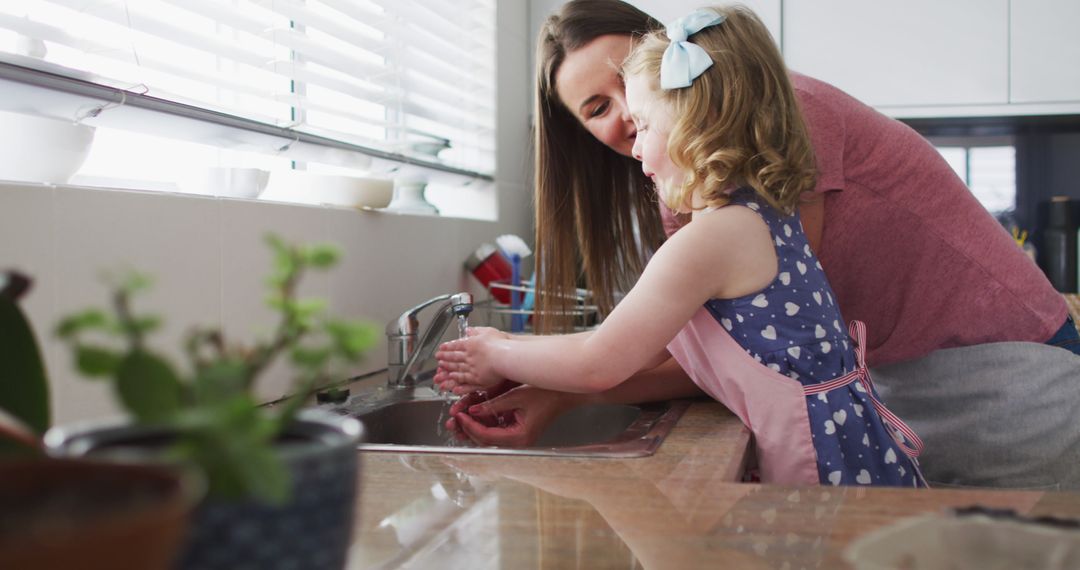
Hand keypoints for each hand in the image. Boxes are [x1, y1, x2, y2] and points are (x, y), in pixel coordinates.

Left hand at [434, 327, 506, 393]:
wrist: (506, 357)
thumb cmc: (501, 344)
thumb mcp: (488, 332)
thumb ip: (477, 331)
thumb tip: (469, 330)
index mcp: (470, 344)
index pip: (456, 345)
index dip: (448, 347)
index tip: (441, 348)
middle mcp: (468, 356)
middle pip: (453, 357)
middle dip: (444, 358)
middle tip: (438, 358)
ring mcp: (471, 368)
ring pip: (456, 369)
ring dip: (447, 369)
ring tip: (441, 370)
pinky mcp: (477, 378)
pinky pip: (464, 380)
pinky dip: (457, 380)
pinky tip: (452, 381)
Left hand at [449, 384, 572, 447]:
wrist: (564, 393)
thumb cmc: (546, 394)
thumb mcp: (516, 396)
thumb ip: (493, 405)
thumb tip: (471, 411)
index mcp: (519, 437)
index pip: (486, 436)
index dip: (469, 426)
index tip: (458, 414)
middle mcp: (517, 442)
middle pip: (484, 440)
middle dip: (466, 429)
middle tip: (452, 419)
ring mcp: (516, 437)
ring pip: (487, 435)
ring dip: (472, 426)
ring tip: (457, 416)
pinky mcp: (516, 430)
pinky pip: (494, 428)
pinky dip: (483, 421)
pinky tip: (472, 411)